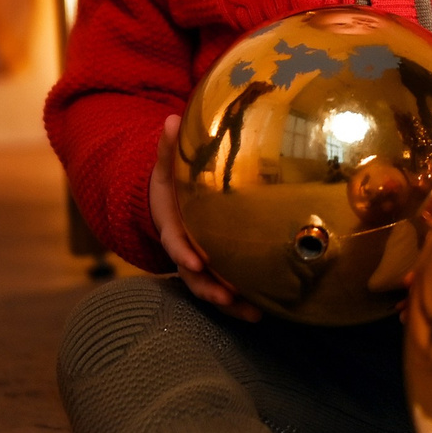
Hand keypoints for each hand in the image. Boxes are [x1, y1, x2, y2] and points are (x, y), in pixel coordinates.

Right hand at [149, 114, 262, 321]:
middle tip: (227, 298)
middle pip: (193, 277)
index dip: (183, 254)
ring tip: (254, 313)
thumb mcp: (166, 165)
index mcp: (173, 228)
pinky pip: (227, 290)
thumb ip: (169, 147)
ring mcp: (199, 266)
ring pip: (211, 289)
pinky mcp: (215, 272)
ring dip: (230, 304)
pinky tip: (264, 311)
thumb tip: (171, 119)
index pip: (176, 243)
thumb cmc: (171, 183)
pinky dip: (242, 303)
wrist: (169, 204)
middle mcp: (184, 252)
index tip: (194, 261)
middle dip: (209, 289)